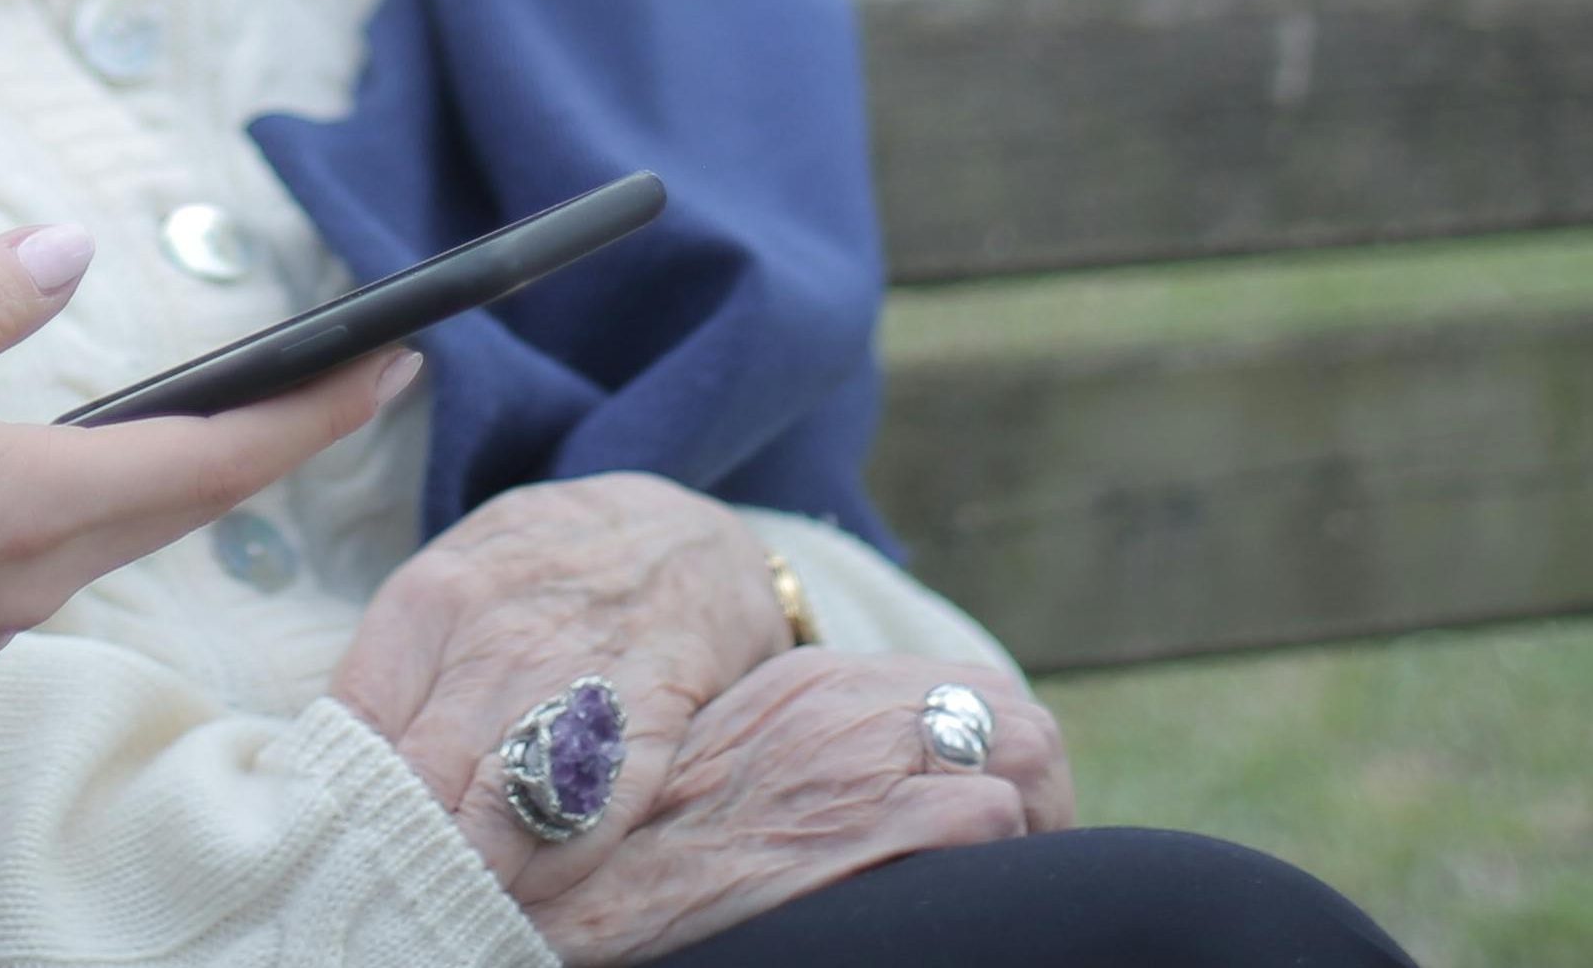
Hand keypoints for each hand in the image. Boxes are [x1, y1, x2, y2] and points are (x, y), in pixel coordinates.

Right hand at [0, 221, 408, 764]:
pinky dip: (116, 493)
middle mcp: (27, 572)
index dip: (314, 412)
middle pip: (190, 499)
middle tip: (358, 374)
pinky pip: (65, 547)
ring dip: (197, 467)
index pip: (213, 459)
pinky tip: (100, 458)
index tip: (394, 367)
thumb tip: (67, 251)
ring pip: (128, 527)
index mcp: (23, 502)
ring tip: (254, 408)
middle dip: (282, 434)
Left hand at [329, 474, 793, 907]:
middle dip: (388, 847)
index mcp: (430, 601)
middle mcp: (497, 646)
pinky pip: (583, 829)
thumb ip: (393, 664)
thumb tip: (319, 763)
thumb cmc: (541, 570)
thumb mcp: (454, 576)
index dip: (333, 797)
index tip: (322, 841)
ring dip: (459, 876)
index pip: (353, 726)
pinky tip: (518, 896)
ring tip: (432, 905)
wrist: (681, 535)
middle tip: (369, 890)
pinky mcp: (645, 729)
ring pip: (492, 822)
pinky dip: (544, 878)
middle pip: (416, 784)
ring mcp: (574, 687)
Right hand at [527, 655, 1071, 964]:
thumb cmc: (624, 856)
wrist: (554, 886)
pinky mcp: (861, 831)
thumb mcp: (715, 779)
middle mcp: (841, 710)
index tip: (985, 821)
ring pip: (1021, 757)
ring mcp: (854, 766)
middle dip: (1038, 789)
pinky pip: (987, 820)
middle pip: (1009, 711)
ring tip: (1003, 891)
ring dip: (1031, 827)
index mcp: (805, 688)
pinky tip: (958, 902)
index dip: (991, 760)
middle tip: (1023, 861)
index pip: (956, 690)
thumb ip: (787, 766)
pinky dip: (999, 861)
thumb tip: (845, 804)